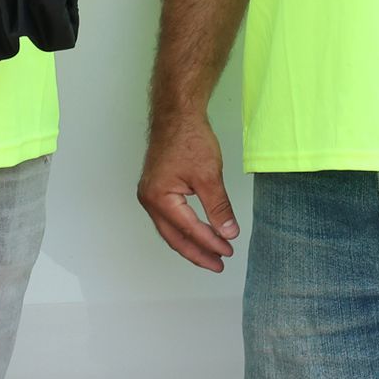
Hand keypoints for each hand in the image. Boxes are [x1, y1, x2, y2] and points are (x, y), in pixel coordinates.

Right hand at [138, 113, 239, 271]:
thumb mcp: (209, 176)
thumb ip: (219, 208)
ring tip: (210, 255)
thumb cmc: (189, 138)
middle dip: (198, 253)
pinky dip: (184, 229)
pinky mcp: (156, 189)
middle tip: (218, 264)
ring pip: (170, 230)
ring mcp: (150, 195)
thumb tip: (228, 232)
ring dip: (190, 243)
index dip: (210, 243)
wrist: (177, 114)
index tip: (227, 251)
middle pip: (174, 237)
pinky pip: (169, 218)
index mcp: (159, 198)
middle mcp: (149, 200)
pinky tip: (197, 234)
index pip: (189, 230)